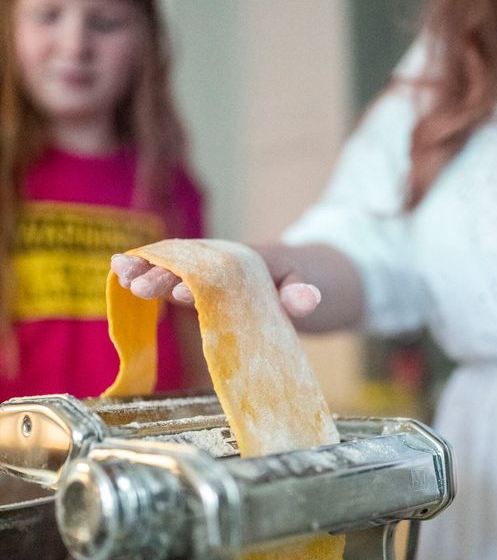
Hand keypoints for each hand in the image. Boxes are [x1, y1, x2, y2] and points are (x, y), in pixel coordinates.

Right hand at [110, 250, 322, 317]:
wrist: (310, 277)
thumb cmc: (308, 281)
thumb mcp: (313, 287)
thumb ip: (304, 293)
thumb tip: (305, 299)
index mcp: (245, 260)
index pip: (215, 267)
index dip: (197, 279)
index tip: (179, 292)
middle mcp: (221, 261)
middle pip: (186, 264)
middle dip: (161, 273)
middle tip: (137, 286)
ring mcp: (209, 274)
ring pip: (171, 269)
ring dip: (147, 273)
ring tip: (120, 278)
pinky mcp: (201, 288)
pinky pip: (171, 282)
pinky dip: (150, 282)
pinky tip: (122, 284)